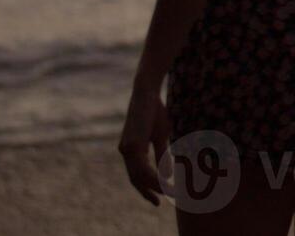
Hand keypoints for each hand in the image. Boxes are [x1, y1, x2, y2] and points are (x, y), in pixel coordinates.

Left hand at [117, 84, 172, 205]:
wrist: (146, 92)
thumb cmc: (154, 111)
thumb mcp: (160, 136)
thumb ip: (161, 153)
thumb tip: (167, 172)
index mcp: (130, 150)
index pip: (136, 175)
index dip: (146, 188)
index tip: (158, 198)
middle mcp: (125, 151)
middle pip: (136, 179)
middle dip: (147, 192)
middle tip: (159, 202)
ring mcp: (127, 148)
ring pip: (139, 175)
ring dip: (154, 186)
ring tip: (169, 191)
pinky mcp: (132, 144)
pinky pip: (142, 167)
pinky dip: (153, 176)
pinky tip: (164, 180)